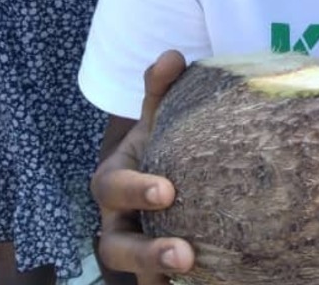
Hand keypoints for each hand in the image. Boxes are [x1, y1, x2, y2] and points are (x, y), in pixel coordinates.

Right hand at [92, 51, 194, 284]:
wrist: (173, 162)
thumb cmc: (165, 136)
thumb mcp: (161, 113)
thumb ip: (162, 88)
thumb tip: (171, 55)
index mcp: (114, 179)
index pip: (112, 189)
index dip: (136, 191)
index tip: (169, 190)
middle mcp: (116, 219)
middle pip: (115, 245)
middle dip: (146, 251)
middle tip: (183, 252)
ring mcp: (133, 246)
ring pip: (133, 270)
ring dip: (157, 273)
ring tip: (190, 270)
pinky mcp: (154, 267)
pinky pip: (156, 283)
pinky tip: (206, 282)